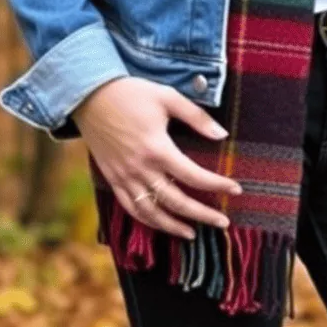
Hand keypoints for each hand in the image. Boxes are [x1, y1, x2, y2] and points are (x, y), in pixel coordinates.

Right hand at [72, 76, 242, 239]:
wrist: (90, 95)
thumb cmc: (132, 93)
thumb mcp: (167, 97)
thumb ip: (196, 117)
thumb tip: (222, 135)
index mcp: (157, 148)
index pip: (193, 176)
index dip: (217, 185)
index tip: (236, 190)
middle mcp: (140, 168)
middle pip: (176, 201)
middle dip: (202, 215)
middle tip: (223, 223)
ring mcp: (124, 177)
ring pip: (151, 212)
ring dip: (174, 227)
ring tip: (193, 234)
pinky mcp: (112, 179)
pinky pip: (130, 208)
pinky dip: (148, 221)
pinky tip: (161, 223)